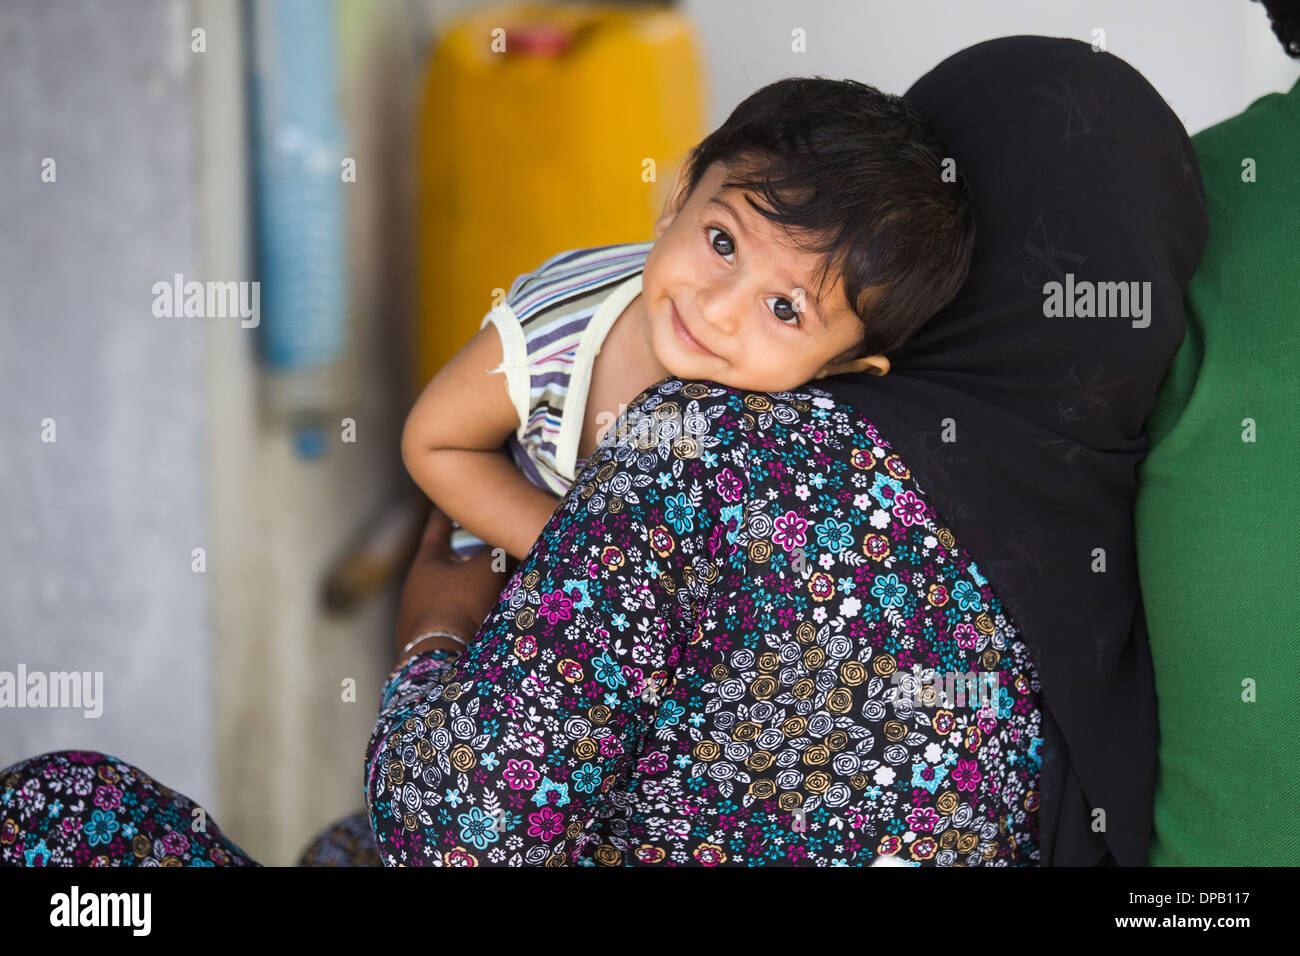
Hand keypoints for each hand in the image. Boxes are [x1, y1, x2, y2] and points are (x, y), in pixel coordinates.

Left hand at [394, 505, 515, 665]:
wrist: (441, 654)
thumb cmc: (462, 603)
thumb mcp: (487, 569)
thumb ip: (497, 551)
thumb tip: (507, 544)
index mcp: (426, 562)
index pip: (437, 528)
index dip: (446, 513)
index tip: (448, 501)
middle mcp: (414, 586)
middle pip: (441, 564)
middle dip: (461, 557)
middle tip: (479, 550)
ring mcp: (414, 615)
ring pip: (443, 594)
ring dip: (463, 590)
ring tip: (487, 591)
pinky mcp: (420, 640)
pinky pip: (444, 619)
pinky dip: (460, 614)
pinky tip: (477, 621)